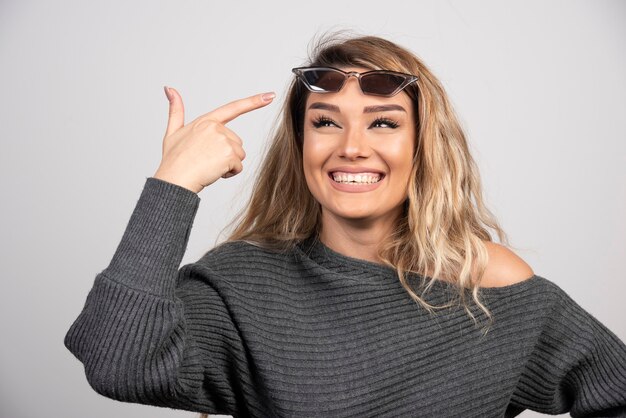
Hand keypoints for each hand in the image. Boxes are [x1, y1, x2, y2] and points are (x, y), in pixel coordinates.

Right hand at [153, 86, 274, 193]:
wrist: (174, 179)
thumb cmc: (174, 159)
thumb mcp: (173, 132)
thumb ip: (175, 110)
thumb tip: (169, 88)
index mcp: (206, 121)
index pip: (234, 108)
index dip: (254, 101)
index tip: (270, 96)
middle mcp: (216, 127)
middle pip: (236, 142)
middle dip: (226, 154)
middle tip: (206, 160)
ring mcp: (223, 140)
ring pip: (239, 155)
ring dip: (228, 164)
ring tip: (208, 166)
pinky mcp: (229, 154)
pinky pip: (238, 167)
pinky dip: (229, 173)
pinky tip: (213, 172)